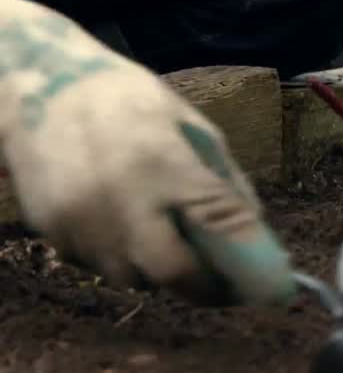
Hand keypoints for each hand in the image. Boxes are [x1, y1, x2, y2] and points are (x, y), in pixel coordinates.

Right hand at [0, 0, 294, 305]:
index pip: (216, 223)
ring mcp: (78, 220)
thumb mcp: (192, 128)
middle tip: (227, 284)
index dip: (249, 260)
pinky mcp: (51, 232)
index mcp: (163, 162)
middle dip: (206, 286)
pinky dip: (125, 259)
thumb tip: (256, 233)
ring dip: (163, 273)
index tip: (273, 285)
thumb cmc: (130, 102)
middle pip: (172, 273)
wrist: (39, 85)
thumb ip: (223, 185)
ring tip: (173, 244)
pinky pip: (99, 266)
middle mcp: (118, 197)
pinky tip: (128, 228)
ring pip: (134, 278)